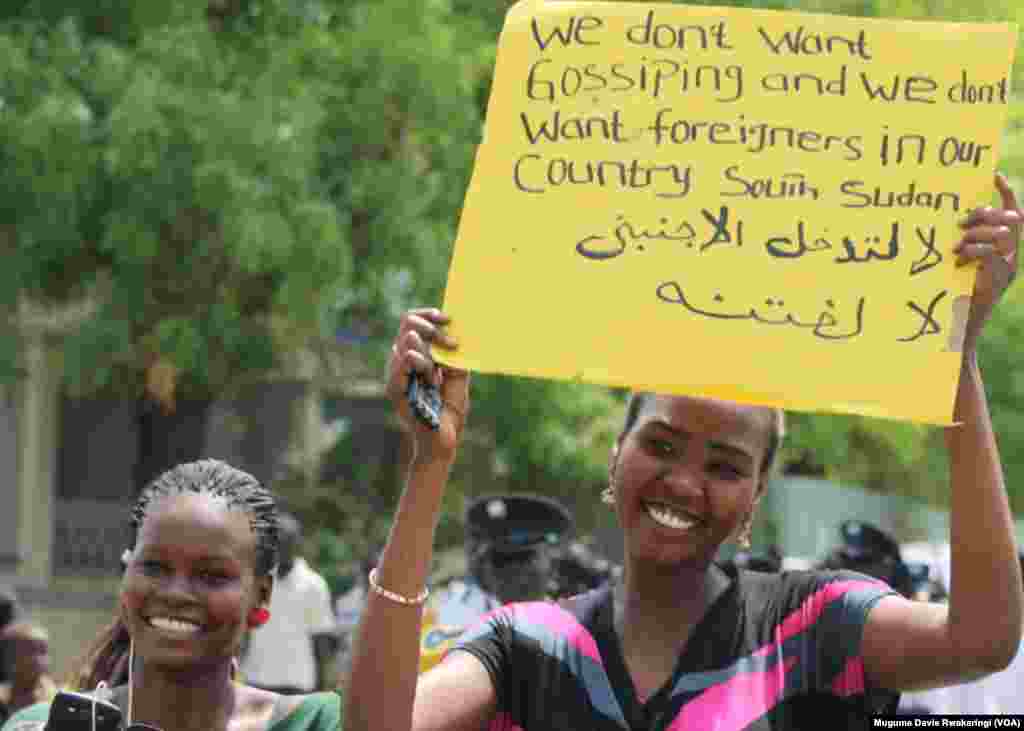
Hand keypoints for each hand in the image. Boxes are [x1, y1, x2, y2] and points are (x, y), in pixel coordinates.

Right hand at [387, 308, 468, 459]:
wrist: (443, 442)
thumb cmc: (448, 412)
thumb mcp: (457, 378)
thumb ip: (454, 356)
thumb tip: (455, 331)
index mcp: (415, 357)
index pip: (412, 322)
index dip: (429, 315)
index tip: (448, 319)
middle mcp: (402, 362)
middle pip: (407, 323)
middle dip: (431, 327)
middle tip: (452, 343)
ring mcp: (396, 374)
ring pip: (407, 340)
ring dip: (430, 352)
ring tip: (438, 376)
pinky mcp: (395, 388)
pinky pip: (404, 360)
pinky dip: (421, 363)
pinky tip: (431, 378)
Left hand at [955, 173, 1021, 351]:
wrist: (959, 329)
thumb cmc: (950, 297)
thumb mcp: (955, 265)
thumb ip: (959, 244)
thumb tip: (944, 223)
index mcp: (1004, 249)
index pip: (1013, 213)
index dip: (1006, 192)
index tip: (992, 174)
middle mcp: (1012, 255)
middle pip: (1009, 219)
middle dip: (985, 214)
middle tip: (961, 222)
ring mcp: (1009, 268)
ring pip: (1002, 235)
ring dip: (977, 234)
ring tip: (956, 246)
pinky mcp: (1000, 280)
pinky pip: (993, 255)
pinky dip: (974, 252)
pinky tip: (958, 260)